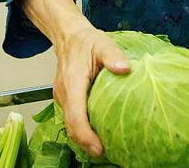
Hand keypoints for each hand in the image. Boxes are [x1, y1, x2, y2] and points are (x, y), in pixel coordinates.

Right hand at [53, 24, 129, 156]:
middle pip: (71, 126)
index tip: (99, 148)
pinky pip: (72, 117)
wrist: (68, 36)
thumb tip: (125, 69)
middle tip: (106, 153)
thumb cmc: (86, 41)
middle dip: (86, 143)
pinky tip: (98, 131)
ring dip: (84, 137)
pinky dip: (83, 127)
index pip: (75, 116)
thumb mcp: (103, 43)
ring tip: (104, 146)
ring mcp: (62, 97)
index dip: (86, 135)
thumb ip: (113, 56)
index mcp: (72, 83)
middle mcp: (64, 93)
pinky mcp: (65, 98)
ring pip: (70, 123)